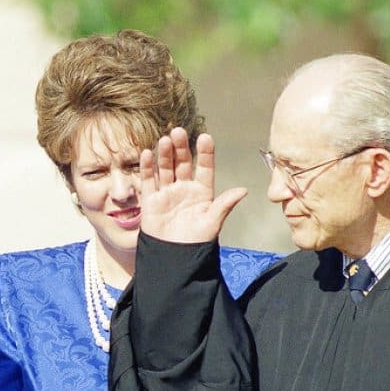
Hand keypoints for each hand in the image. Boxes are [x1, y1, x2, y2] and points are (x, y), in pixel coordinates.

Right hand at [137, 127, 246, 243]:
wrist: (174, 258)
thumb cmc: (196, 242)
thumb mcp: (212, 223)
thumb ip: (224, 205)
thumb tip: (243, 190)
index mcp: (202, 192)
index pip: (204, 168)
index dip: (205, 153)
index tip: (205, 137)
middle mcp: (185, 189)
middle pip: (183, 163)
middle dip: (181, 148)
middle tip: (179, 132)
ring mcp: (167, 193)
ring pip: (166, 168)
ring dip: (165, 154)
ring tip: (165, 140)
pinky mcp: (151, 200)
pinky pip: (148, 180)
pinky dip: (147, 167)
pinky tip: (147, 154)